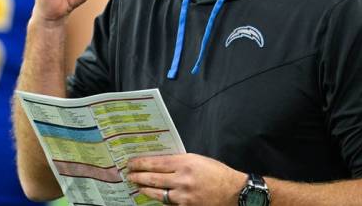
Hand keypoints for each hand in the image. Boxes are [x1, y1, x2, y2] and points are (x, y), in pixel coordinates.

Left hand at [126, 153, 246, 205]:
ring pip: (157, 193)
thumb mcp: (197, 160)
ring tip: (137, 185)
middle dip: (138, 176)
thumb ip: (179, 161)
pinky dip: (159, 199)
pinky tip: (152, 196)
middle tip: (129, 174)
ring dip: (144, 189)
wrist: (233, 192)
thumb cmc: (216, 173)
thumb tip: (158, 162)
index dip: (141, 163)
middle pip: (152, 178)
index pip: (156, 162)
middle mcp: (182, 179)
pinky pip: (167, 204)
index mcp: (185, 162)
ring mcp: (183, 196)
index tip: (131, 162)